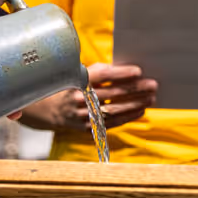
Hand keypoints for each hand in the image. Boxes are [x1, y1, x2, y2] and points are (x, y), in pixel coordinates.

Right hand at [21, 64, 156, 131]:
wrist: (45, 108)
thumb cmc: (67, 84)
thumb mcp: (77, 73)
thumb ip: (99, 72)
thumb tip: (128, 71)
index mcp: (76, 79)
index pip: (103, 75)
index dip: (121, 73)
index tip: (138, 71)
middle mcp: (79, 98)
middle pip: (112, 93)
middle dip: (136, 89)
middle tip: (153, 84)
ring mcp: (82, 115)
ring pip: (114, 110)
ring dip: (136, 103)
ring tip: (152, 97)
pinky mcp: (86, 127)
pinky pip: (111, 123)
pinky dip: (128, 117)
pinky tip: (141, 110)